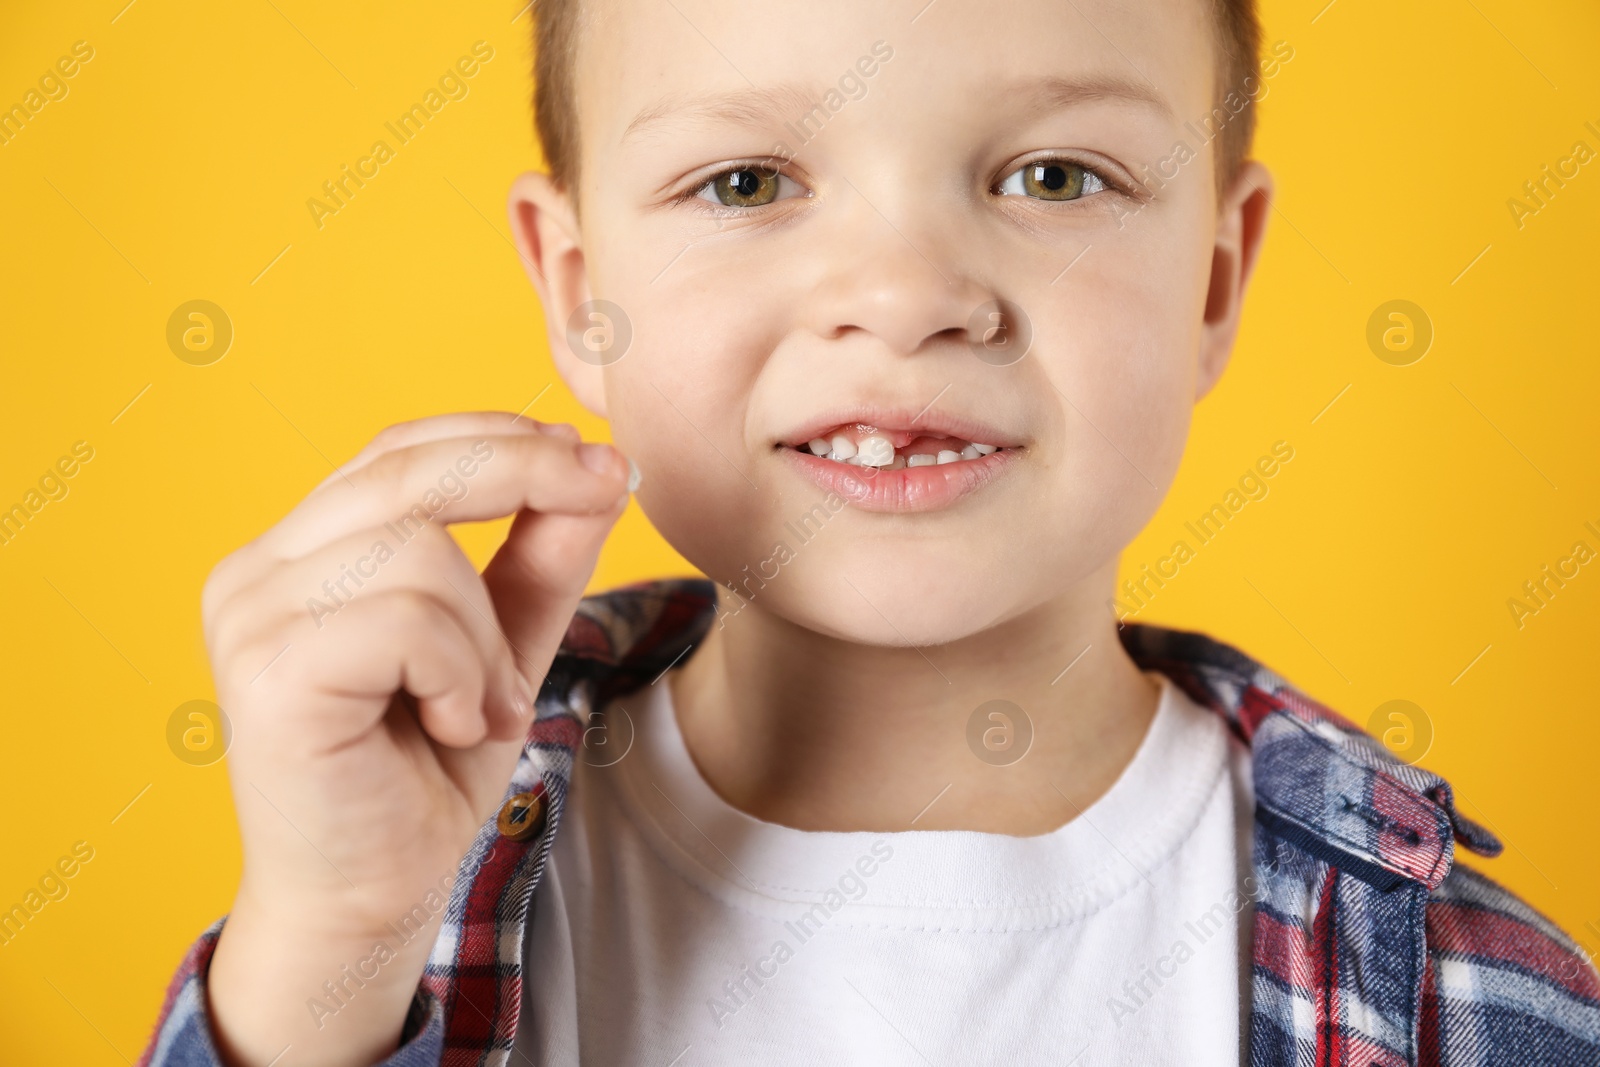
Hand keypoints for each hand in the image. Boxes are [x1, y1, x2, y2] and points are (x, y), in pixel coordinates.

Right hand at [198, 412, 631, 1066]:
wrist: (370, 898)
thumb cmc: (425, 771)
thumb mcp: (503, 643)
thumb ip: (539, 558)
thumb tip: (598, 467)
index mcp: (300, 552)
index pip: (399, 450)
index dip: (502, 438)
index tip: (596, 460)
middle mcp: (256, 570)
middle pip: (406, 471)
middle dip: (524, 472)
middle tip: (606, 492)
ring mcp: (250, 618)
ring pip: (419, 550)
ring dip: (486, 636)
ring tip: (482, 709)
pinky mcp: (269, 673)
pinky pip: (407, 621)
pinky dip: (460, 674)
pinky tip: (451, 726)